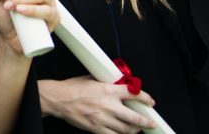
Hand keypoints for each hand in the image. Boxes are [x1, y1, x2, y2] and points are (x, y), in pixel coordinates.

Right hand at [39, 76, 156, 133]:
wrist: (58, 99)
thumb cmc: (71, 88)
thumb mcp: (90, 79)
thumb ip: (105, 81)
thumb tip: (116, 81)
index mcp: (108, 90)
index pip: (133, 93)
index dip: (145, 98)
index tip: (150, 102)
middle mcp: (108, 105)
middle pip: (135, 117)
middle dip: (146, 121)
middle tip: (150, 122)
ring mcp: (103, 119)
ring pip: (126, 129)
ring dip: (134, 130)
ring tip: (136, 129)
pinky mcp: (96, 128)